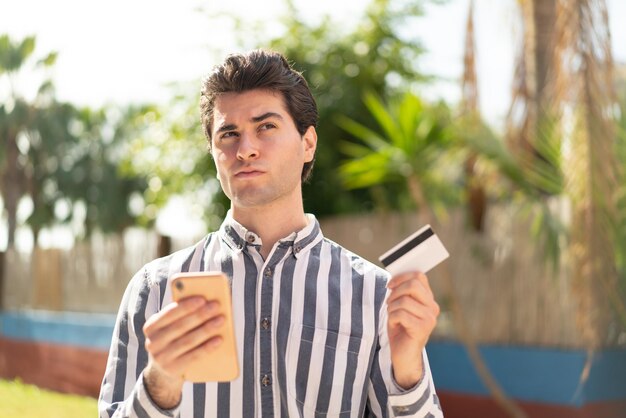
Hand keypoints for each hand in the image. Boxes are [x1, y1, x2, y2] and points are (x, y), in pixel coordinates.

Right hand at [142, 296, 224, 407]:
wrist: (162, 372)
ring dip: (206, 329)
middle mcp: (153, 343)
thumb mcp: (169, 327)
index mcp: (151, 327)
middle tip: (216, 306)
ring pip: (188, 341)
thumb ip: (181, 315)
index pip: (169, 313)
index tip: (202, 298)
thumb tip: (205, 302)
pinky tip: (219, 339)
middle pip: (180, 326)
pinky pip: (193, 356)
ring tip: (221, 320)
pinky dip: (207, 347)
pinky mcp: (172, 369)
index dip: (186, 306)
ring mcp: (161, 358)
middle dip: (200, 315)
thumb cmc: (173, 340)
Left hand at [386, 271, 438, 388]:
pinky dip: (392, 318)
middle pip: (413, 285)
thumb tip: (395, 278)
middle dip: (395, 291)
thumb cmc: (400, 329)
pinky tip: (395, 325)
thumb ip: (402, 292)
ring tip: (393, 317)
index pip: (419, 276)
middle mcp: (433, 308)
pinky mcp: (422, 329)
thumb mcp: (401, 306)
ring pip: (404, 301)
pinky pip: (401, 314)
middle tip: (389, 302)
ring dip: (391, 308)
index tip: (390, 285)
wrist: (404, 355)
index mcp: (429, 299)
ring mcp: (429, 318)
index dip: (401, 277)